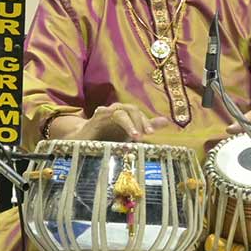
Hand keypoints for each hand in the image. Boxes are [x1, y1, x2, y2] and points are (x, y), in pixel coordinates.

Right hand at [49, 103, 169, 142]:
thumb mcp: (130, 133)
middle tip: (144, 135)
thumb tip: (166, 121)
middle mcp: (118, 111)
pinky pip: (103, 112)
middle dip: (140, 121)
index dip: (147, 122)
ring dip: (128, 122)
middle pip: (132, 109)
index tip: (152, 134)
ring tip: (134, 135)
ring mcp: (106, 112)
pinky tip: (109, 120)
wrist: (84, 140)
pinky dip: (107, 115)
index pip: (140, 115)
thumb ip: (146, 126)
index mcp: (128, 116)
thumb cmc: (109, 137)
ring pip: (120, 112)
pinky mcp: (95, 117)